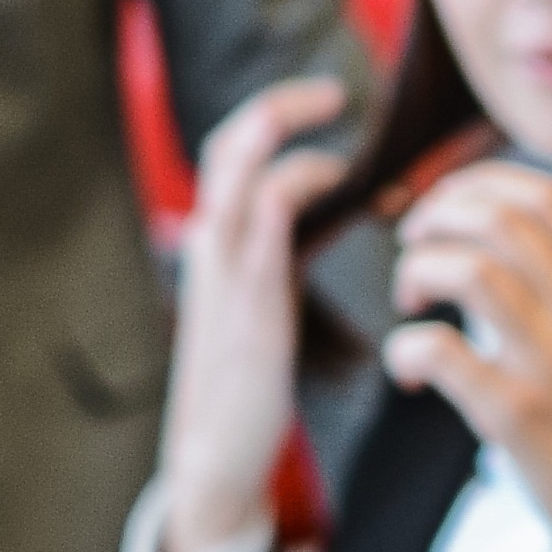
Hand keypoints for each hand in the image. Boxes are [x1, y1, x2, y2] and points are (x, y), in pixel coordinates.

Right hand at [139, 77, 357, 551]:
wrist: (217, 459)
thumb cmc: (249, 390)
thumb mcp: (260, 311)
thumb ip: (278, 262)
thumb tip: (315, 222)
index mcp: (214, 249)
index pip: (230, 157)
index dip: (272, 121)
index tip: (328, 105)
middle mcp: (210, 248)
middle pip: (226, 145)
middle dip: (276, 106)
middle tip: (335, 92)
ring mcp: (223, 270)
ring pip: (236, 166)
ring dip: (286, 130)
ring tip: (337, 114)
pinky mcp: (248, 300)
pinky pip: (265, 215)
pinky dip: (302, 182)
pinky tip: (342, 181)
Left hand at [383, 164, 551, 551]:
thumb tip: (525, 258)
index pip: (546, 196)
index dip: (479, 185)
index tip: (446, 209)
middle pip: (498, 217)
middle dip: (437, 217)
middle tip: (414, 247)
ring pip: (469, 269)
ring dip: (419, 271)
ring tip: (409, 300)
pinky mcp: (518, 417)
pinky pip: (440, 349)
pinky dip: (407, 349)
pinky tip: (411, 374)